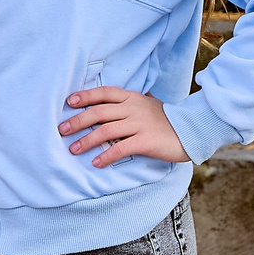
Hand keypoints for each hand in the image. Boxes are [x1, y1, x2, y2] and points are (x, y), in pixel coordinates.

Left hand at [59, 87, 188, 166]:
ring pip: (106, 131)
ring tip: (73, 149)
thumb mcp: (146, 105)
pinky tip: (95, 162)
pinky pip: (121, 148)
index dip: (85, 96)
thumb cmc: (166, 120)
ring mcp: (139, 124)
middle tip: (62, 129)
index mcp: (131, 98)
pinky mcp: (145, 141)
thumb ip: (127, 104)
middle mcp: (133, 108)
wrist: (191, 130)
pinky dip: (106, 155)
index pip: (104, 93)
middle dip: (78, 121)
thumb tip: (104, 106)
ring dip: (87, 140)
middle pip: (99, 112)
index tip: (69, 101)